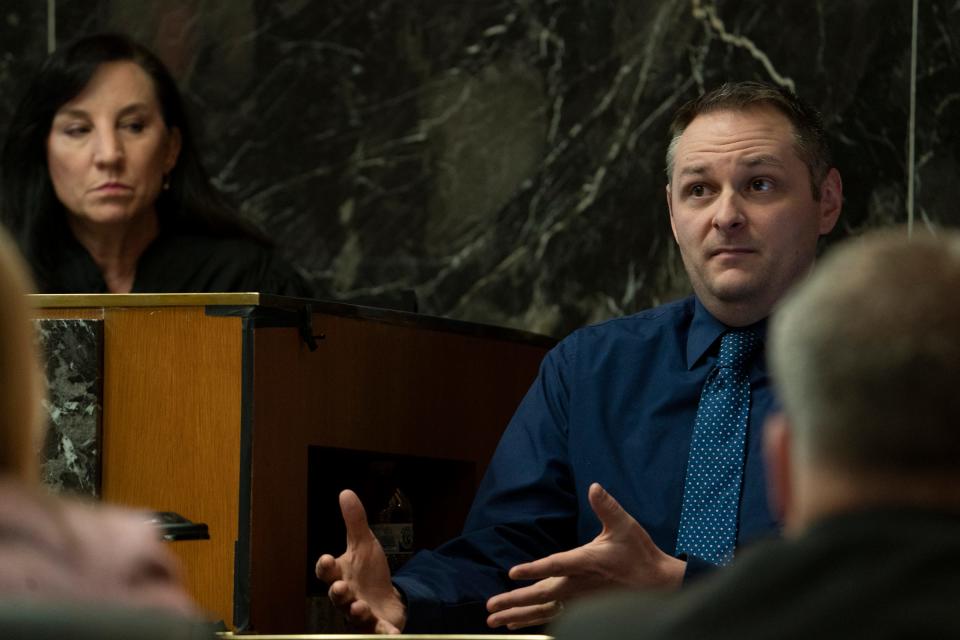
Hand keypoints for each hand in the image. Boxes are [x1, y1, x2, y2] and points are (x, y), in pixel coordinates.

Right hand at [315, 490, 406, 633]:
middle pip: (337, 596)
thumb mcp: (364, 544)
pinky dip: (383, 633)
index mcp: (341, 575)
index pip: (327, 572)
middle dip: (337, 593)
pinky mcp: (375, 626)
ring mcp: (359, 612)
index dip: (325, 567)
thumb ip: (354, 522)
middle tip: (341, 588)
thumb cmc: (368, 572)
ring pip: (353, 615)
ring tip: (360, 607)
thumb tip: (346, 492)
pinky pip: (377, 631)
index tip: (327, 559)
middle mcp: (346, 595)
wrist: (385, 598)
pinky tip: (391, 634)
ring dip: (356, 611)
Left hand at [485, 482, 684, 629]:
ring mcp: (580, 601)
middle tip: (490, 607)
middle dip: (515, 601)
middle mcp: (580, 585)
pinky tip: (516, 623)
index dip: (534, 569)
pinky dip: (532, 620)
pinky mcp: (582, 609)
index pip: (556, 565)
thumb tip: (593, 486)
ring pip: (544, 610)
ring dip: (518, 615)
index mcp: (586, 562)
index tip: (513, 573)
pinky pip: (552, 617)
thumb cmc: (639, 554)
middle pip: (542, 595)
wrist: (657, 584)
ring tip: (495, 620)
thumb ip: (607, 506)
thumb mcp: (625, 525)